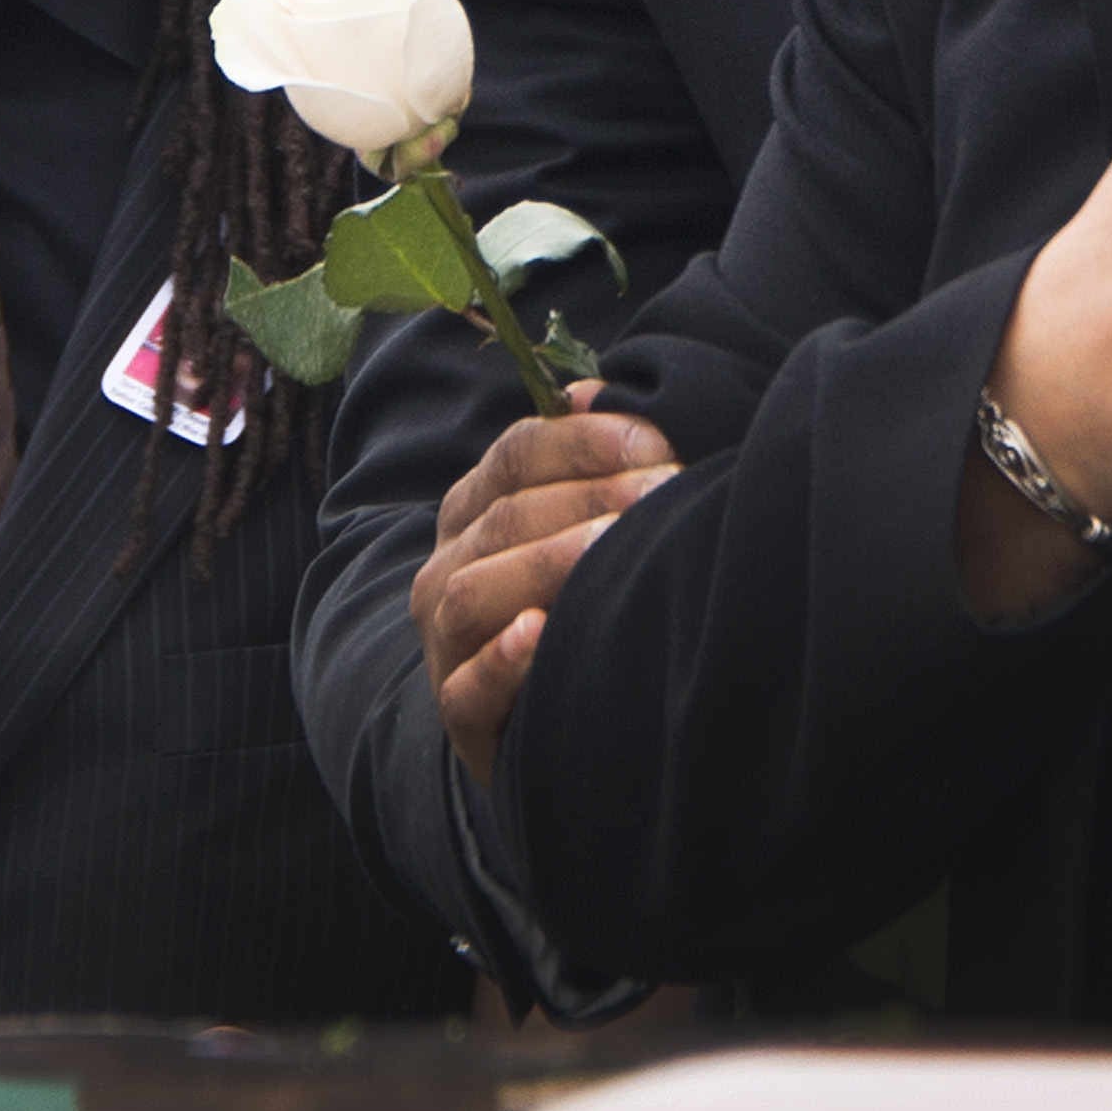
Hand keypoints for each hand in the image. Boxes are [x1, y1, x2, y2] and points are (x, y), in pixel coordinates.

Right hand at [416, 381, 674, 786]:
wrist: (533, 720)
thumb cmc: (572, 604)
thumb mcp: (572, 527)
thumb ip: (584, 462)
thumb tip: (599, 390)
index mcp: (473, 510)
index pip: (515, 455)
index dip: (583, 442)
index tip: (657, 444)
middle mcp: (446, 568)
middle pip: (504, 519)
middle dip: (589, 499)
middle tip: (666, 493)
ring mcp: (445, 643)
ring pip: (474, 594)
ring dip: (549, 565)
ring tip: (616, 549)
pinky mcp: (460, 715)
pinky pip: (467, 688)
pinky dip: (501, 662)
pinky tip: (540, 633)